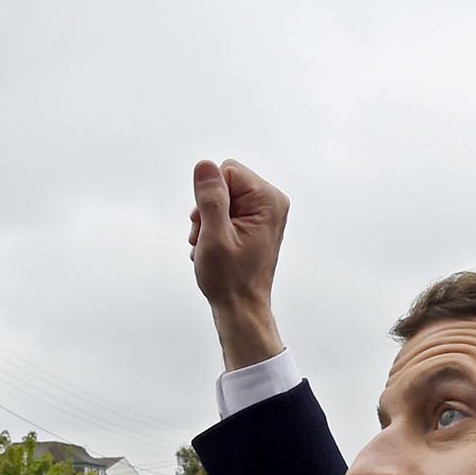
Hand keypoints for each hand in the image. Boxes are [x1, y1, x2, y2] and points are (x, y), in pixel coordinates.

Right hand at [190, 159, 289, 369]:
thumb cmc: (231, 280)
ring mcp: (262, 213)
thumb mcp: (214, 236)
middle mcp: (271, 202)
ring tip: (210, 247)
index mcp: (268, 200)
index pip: (226, 171)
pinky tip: (214, 249)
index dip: (210, 196)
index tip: (213, 225)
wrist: (241, 308)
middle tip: (208, 238)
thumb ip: (210, 198)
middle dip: (207, 209)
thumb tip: (204, 166)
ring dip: (206, 222)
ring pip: (219, 199)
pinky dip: (212, 229)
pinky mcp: (253, 222)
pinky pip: (223, 211)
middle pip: (222, 183)